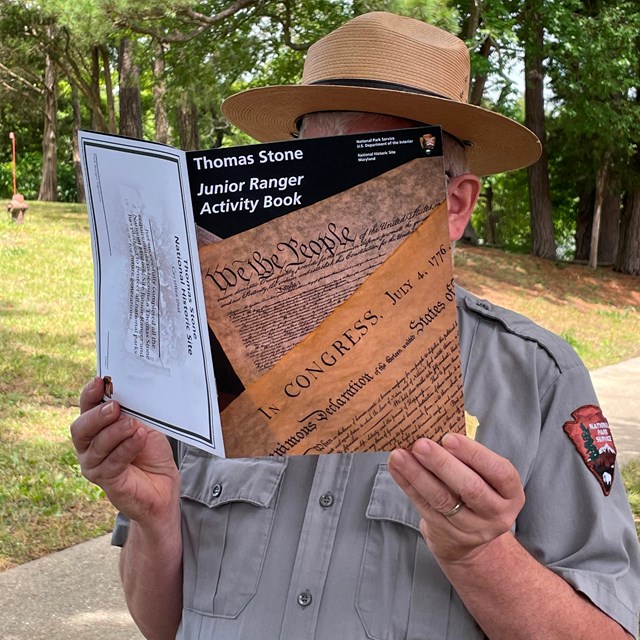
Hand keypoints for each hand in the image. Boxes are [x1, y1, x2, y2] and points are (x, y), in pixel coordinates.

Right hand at [70, 377, 179, 526]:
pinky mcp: (107, 481)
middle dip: (97, 415)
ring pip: (97, 446)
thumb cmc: (149, 451)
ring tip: (133, 424)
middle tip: (114, 406)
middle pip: (81, 429)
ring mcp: (95, 465)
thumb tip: (132, 394)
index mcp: (96, 428)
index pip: (86, 408)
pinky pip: (113, 462)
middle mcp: (89, 446)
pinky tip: (139, 437)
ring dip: (116, 432)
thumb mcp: (144, 424)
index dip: (89, 395)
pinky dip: (127, 447)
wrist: (163, 485)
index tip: (99, 381)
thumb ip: (134, 412)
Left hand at [387, 433, 524, 564]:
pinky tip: (396, 468)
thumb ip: (469, 456)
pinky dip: (408, 485)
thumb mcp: (485, 476)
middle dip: (442, 464)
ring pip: (442, 500)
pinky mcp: (446, 534)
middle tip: (420, 444)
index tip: (449, 437)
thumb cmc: (477, 490)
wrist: (469, 540)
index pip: (500, 472)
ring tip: (399, 455)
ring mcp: (471, 529)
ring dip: (418, 474)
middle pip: (470, 488)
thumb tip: (437, 428)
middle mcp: (496, 513)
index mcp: (511, 493)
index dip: (475, 454)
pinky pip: (424, 506)